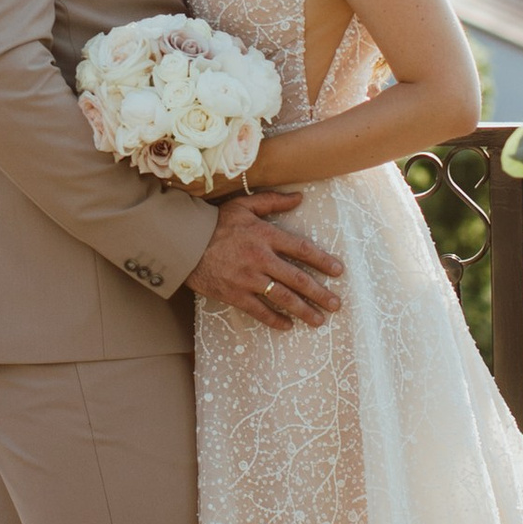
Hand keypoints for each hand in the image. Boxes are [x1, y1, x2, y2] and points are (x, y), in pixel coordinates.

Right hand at [185, 189, 342, 328]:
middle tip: (336, 305)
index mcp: (265, 235)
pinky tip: (288, 326)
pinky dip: (275, 320)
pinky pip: (259, 311)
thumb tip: (300, 197)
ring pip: (283, 298)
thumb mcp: (244, 205)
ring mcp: (248, 279)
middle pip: (298, 279)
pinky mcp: (235, 294)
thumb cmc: (215, 222)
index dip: (322, 261)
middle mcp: (261, 259)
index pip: (302, 249)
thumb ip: (273, 201)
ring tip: (319, 320)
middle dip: (320, 294)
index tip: (338, 271)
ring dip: (304, 310)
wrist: (184, 243)